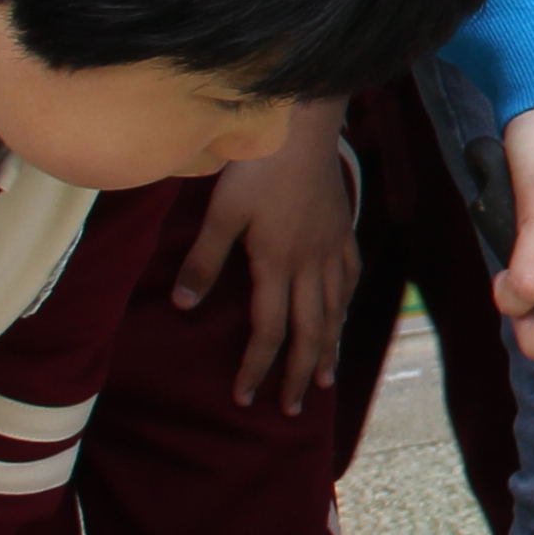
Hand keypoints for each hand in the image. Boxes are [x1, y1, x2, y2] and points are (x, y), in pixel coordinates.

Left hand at [176, 94, 356, 411]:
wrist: (304, 126)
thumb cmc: (258, 164)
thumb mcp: (222, 210)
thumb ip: (204, 260)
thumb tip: (184, 306)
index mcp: (276, 263)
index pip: (268, 329)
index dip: (257, 366)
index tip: (246, 397)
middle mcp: (309, 264)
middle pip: (309, 331)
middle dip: (298, 373)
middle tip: (293, 408)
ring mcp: (332, 248)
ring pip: (334, 310)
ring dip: (329, 348)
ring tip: (325, 380)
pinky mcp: (343, 229)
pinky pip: (349, 277)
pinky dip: (347, 304)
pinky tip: (344, 314)